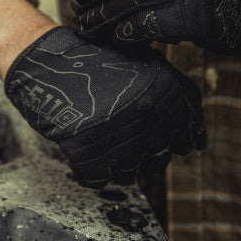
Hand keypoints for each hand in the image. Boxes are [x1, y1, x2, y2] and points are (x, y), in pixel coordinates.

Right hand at [4, 27, 205, 186]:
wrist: (46, 61)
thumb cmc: (93, 62)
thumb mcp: (143, 63)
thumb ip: (171, 95)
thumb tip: (194, 136)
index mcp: (166, 90)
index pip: (190, 136)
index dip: (174, 139)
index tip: (159, 137)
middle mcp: (148, 113)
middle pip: (159, 158)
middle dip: (142, 152)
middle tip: (121, 134)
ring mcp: (118, 134)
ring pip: (129, 173)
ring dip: (114, 162)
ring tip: (100, 139)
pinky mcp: (87, 152)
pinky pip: (97, 179)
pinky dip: (90, 171)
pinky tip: (84, 150)